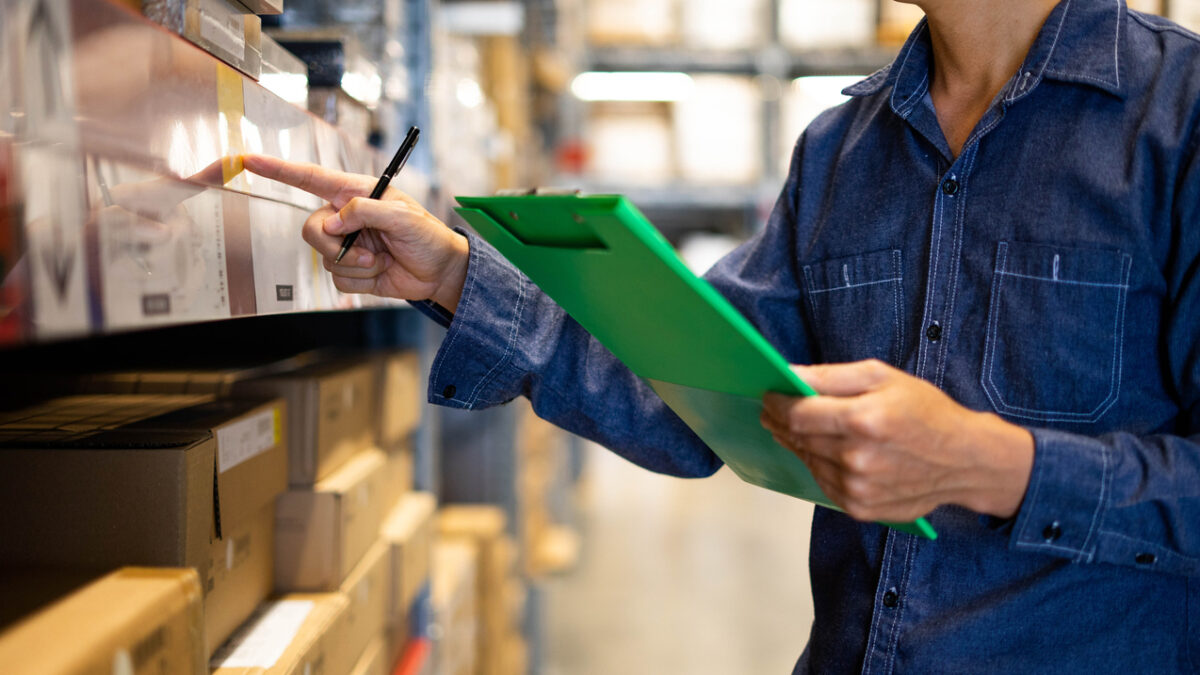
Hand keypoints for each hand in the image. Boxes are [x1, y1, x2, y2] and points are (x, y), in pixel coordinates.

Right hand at [241, 154, 469, 310]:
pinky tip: (381, 273)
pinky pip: (337, 280)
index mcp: (354, 193)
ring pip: (324, 258)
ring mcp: (346, 245)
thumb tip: (332, 223)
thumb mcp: (403, 216)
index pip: (310, 179)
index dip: (279, 169)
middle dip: (335, 246)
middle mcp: (345, 217)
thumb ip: (365, 211)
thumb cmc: (427, 236)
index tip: (248, 159)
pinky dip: (361, 281)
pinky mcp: (349, 270)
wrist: (439, 272)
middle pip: (311, 229)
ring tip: (383, 260)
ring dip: (357, 265)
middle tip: (367, 253)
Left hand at [760, 359, 1033, 522]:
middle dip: (781, 421)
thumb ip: (831, 376)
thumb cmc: (926, 411)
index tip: (768, 394)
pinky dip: (819, 465)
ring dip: (799, 444)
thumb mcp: (883, 376)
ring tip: (802, 428)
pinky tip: (828, 451)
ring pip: (807, 461)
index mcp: (864, 420)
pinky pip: (823, 483)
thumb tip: (788, 374)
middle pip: (798, 439)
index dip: (776, 403)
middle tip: (774, 410)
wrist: (965, 460)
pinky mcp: (860, 508)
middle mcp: (858, 458)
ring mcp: (858, 488)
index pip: (798, 414)